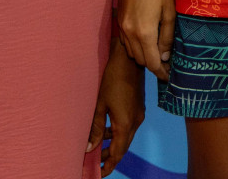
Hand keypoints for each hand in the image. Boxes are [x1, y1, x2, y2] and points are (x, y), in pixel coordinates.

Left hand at [87, 43, 145, 177]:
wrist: (128, 60)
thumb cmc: (112, 80)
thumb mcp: (100, 104)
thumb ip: (96, 128)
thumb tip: (89, 147)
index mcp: (125, 124)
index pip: (118, 152)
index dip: (109, 165)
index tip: (100, 174)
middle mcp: (135, 122)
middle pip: (123, 147)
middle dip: (110, 157)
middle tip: (96, 164)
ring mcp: (138, 115)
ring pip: (126, 138)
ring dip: (113, 145)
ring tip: (98, 149)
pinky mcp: (138, 109)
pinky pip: (128, 128)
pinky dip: (118, 134)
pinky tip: (106, 131)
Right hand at [118, 0, 175, 79]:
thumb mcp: (169, 10)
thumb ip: (167, 35)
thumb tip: (165, 56)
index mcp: (145, 33)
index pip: (152, 63)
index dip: (161, 73)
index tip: (168, 77)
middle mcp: (130, 34)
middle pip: (141, 60)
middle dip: (153, 65)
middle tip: (166, 63)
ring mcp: (122, 27)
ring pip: (132, 52)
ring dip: (144, 56)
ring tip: (157, 52)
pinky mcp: (119, 21)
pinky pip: (126, 42)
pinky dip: (135, 46)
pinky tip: (146, 39)